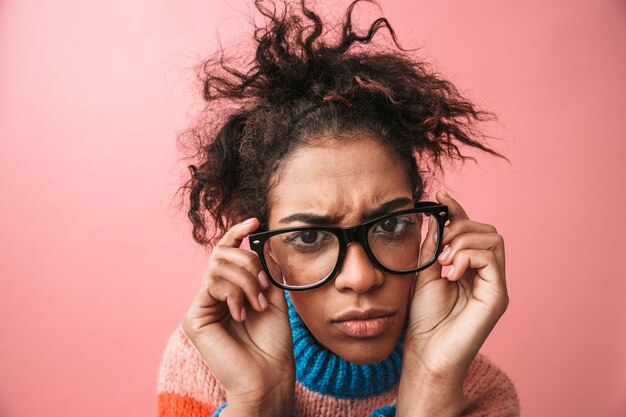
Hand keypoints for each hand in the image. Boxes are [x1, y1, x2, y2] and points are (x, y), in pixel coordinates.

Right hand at [181, 218, 294, 415]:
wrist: (270, 376)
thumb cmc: (273, 342)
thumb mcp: (274, 296)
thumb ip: (265, 269)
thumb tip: (262, 239)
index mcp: (229, 291)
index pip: (226, 253)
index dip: (236, 233)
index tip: (255, 222)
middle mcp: (212, 296)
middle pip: (221, 253)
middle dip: (248, 262)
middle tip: (264, 286)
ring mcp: (201, 307)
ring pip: (218, 266)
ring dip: (246, 281)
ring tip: (257, 305)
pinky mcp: (194, 318)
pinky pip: (213, 284)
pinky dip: (234, 294)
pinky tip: (242, 314)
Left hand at [397, 190, 508, 415]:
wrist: (425, 352)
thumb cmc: (423, 318)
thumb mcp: (424, 272)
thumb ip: (433, 246)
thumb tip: (437, 217)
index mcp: (469, 268)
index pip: (471, 230)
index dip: (457, 210)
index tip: (439, 195)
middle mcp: (486, 274)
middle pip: (487, 230)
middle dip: (461, 227)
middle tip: (440, 246)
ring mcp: (494, 285)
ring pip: (492, 240)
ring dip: (463, 241)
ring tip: (444, 261)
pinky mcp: (497, 296)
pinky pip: (490, 259)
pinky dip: (468, 257)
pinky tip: (451, 272)